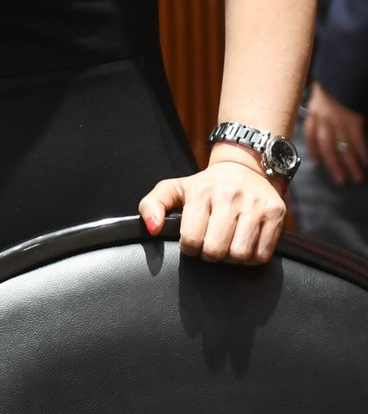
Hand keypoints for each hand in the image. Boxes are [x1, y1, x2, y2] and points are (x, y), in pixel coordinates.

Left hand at [138, 155, 286, 263]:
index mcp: (202, 192)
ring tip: (226, 247)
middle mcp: (230, 197)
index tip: (191, 242)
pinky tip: (243, 246)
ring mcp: (256, 205)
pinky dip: (251, 258)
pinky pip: (263, 254)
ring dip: (231, 259)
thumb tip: (151, 229)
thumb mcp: (173, 189)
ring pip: (241, 254)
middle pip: (217, 250)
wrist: (244, 168)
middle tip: (209, 247)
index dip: (189, 248)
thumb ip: (152, 205)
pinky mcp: (276, 214)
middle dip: (210, 255)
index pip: (192, 238)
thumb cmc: (204, 186)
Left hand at [303, 81, 366, 185]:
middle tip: (339, 180)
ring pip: (341, 146)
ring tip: (355, 177)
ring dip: (349, 163)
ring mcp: (337, 119)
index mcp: (314, 111)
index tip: (316, 163)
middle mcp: (323, 117)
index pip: (311, 135)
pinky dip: (361, 152)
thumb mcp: (323, 93)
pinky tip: (366, 162)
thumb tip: (323, 120)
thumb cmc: (334, 81)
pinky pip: (356, 140)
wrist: (342, 71)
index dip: (314, 150)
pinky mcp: (352, 119)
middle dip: (332, 164)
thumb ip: (322, 108)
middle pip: (325, 146)